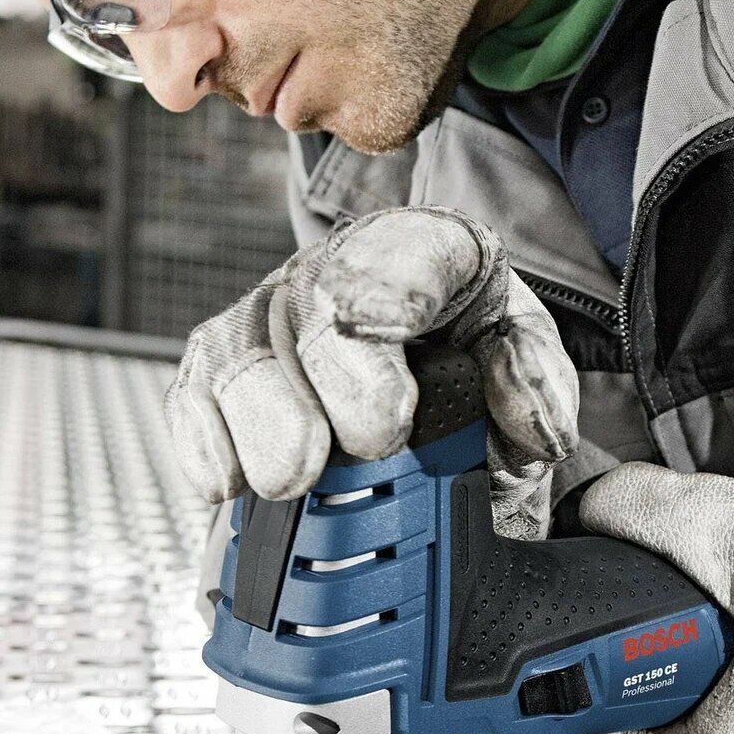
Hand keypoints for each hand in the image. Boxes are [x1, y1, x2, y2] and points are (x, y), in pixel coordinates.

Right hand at [164, 207, 577, 537]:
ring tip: (292, 480)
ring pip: (242, 349)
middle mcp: (335, 270)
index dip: (392, 293)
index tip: (397, 362)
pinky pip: (194, 393)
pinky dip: (205, 441)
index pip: (402, 250)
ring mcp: (270, 315)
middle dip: (336, 377)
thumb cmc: (478, 363)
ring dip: (264, 421)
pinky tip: (225, 484)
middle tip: (362, 445)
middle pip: (314, 304)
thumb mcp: (527, 364)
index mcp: (422, 249)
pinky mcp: (222, 367)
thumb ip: (538, 384)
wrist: (435, 392)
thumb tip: (531, 422)